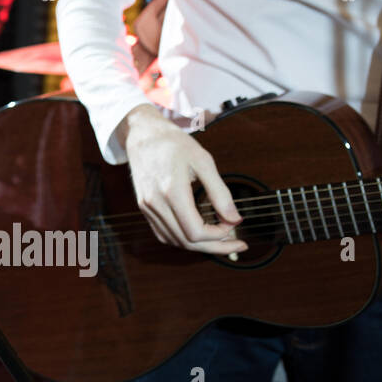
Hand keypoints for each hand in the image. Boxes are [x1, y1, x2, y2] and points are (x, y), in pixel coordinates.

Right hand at [121, 104, 245, 255]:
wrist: (143, 134)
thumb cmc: (174, 144)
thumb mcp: (203, 161)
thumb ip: (220, 193)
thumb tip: (235, 219)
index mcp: (171, 191)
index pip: (196, 231)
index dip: (219, 234)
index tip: (234, 224)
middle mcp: (155, 204)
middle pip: (187, 242)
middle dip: (216, 246)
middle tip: (238, 244)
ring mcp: (147, 208)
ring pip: (176, 241)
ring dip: (201, 245)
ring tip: (221, 239)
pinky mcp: (144, 208)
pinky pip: (164, 234)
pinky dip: (183, 239)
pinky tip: (198, 234)